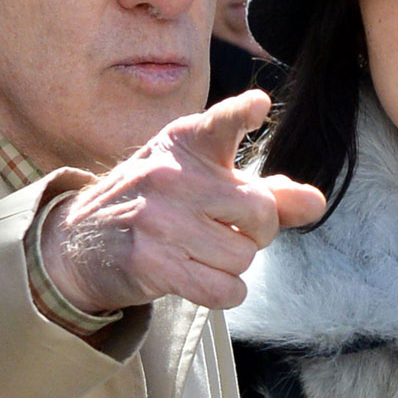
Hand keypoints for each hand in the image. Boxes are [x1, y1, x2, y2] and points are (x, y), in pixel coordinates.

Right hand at [39, 90, 325, 311]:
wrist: (81, 240)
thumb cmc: (159, 204)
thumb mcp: (204, 181)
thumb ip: (265, 190)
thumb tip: (316, 202)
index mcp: (185, 142)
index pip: (219, 122)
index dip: (241, 113)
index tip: (258, 105)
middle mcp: (171, 174)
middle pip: (260, 212)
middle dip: (256, 232)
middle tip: (227, 229)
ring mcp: (157, 218)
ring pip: (243, 256)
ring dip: (233, 265)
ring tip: (201, 251)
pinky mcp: (150, 262)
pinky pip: (222, 289)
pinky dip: (224, 292)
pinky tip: (201, 277)